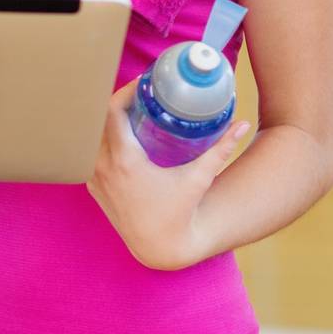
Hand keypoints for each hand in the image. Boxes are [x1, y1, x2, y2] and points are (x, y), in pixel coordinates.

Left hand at [87, 79, 252, 270]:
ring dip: (106, 121)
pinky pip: (89, 154)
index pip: (112, 112)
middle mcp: (103, 168)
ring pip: (90, 136)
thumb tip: (243, 125)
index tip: (142, 85)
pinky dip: (100, 141)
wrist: (160, 247)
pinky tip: (117, 135)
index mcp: (125, 161)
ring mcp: (94, 178)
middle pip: (98, 119)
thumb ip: (222, 149)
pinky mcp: (93, 187)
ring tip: (129, 111)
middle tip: (138, 94)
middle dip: (116, 103)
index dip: (125, 92)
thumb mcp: (200, 178)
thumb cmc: (181, 211)